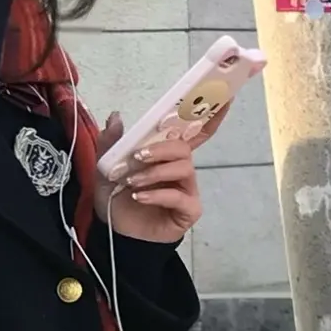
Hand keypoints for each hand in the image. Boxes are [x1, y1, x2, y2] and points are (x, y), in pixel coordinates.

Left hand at [98, 116, 201, 242]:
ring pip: (183, 168)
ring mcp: (187, 189)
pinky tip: (140, 197)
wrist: (117, 233)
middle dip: (161, 148)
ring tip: (133, 182)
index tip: (225, 97)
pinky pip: (180, 196)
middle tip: (137, 156)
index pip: (192, 131)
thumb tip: (116, 116)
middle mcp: (180, 168)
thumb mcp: (106, 168)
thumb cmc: (117, 198)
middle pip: (184, 148)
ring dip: (155, 172)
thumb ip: (111, 143)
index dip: (210, 115)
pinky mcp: (188, 210)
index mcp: (165, 154)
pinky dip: (158, 194)